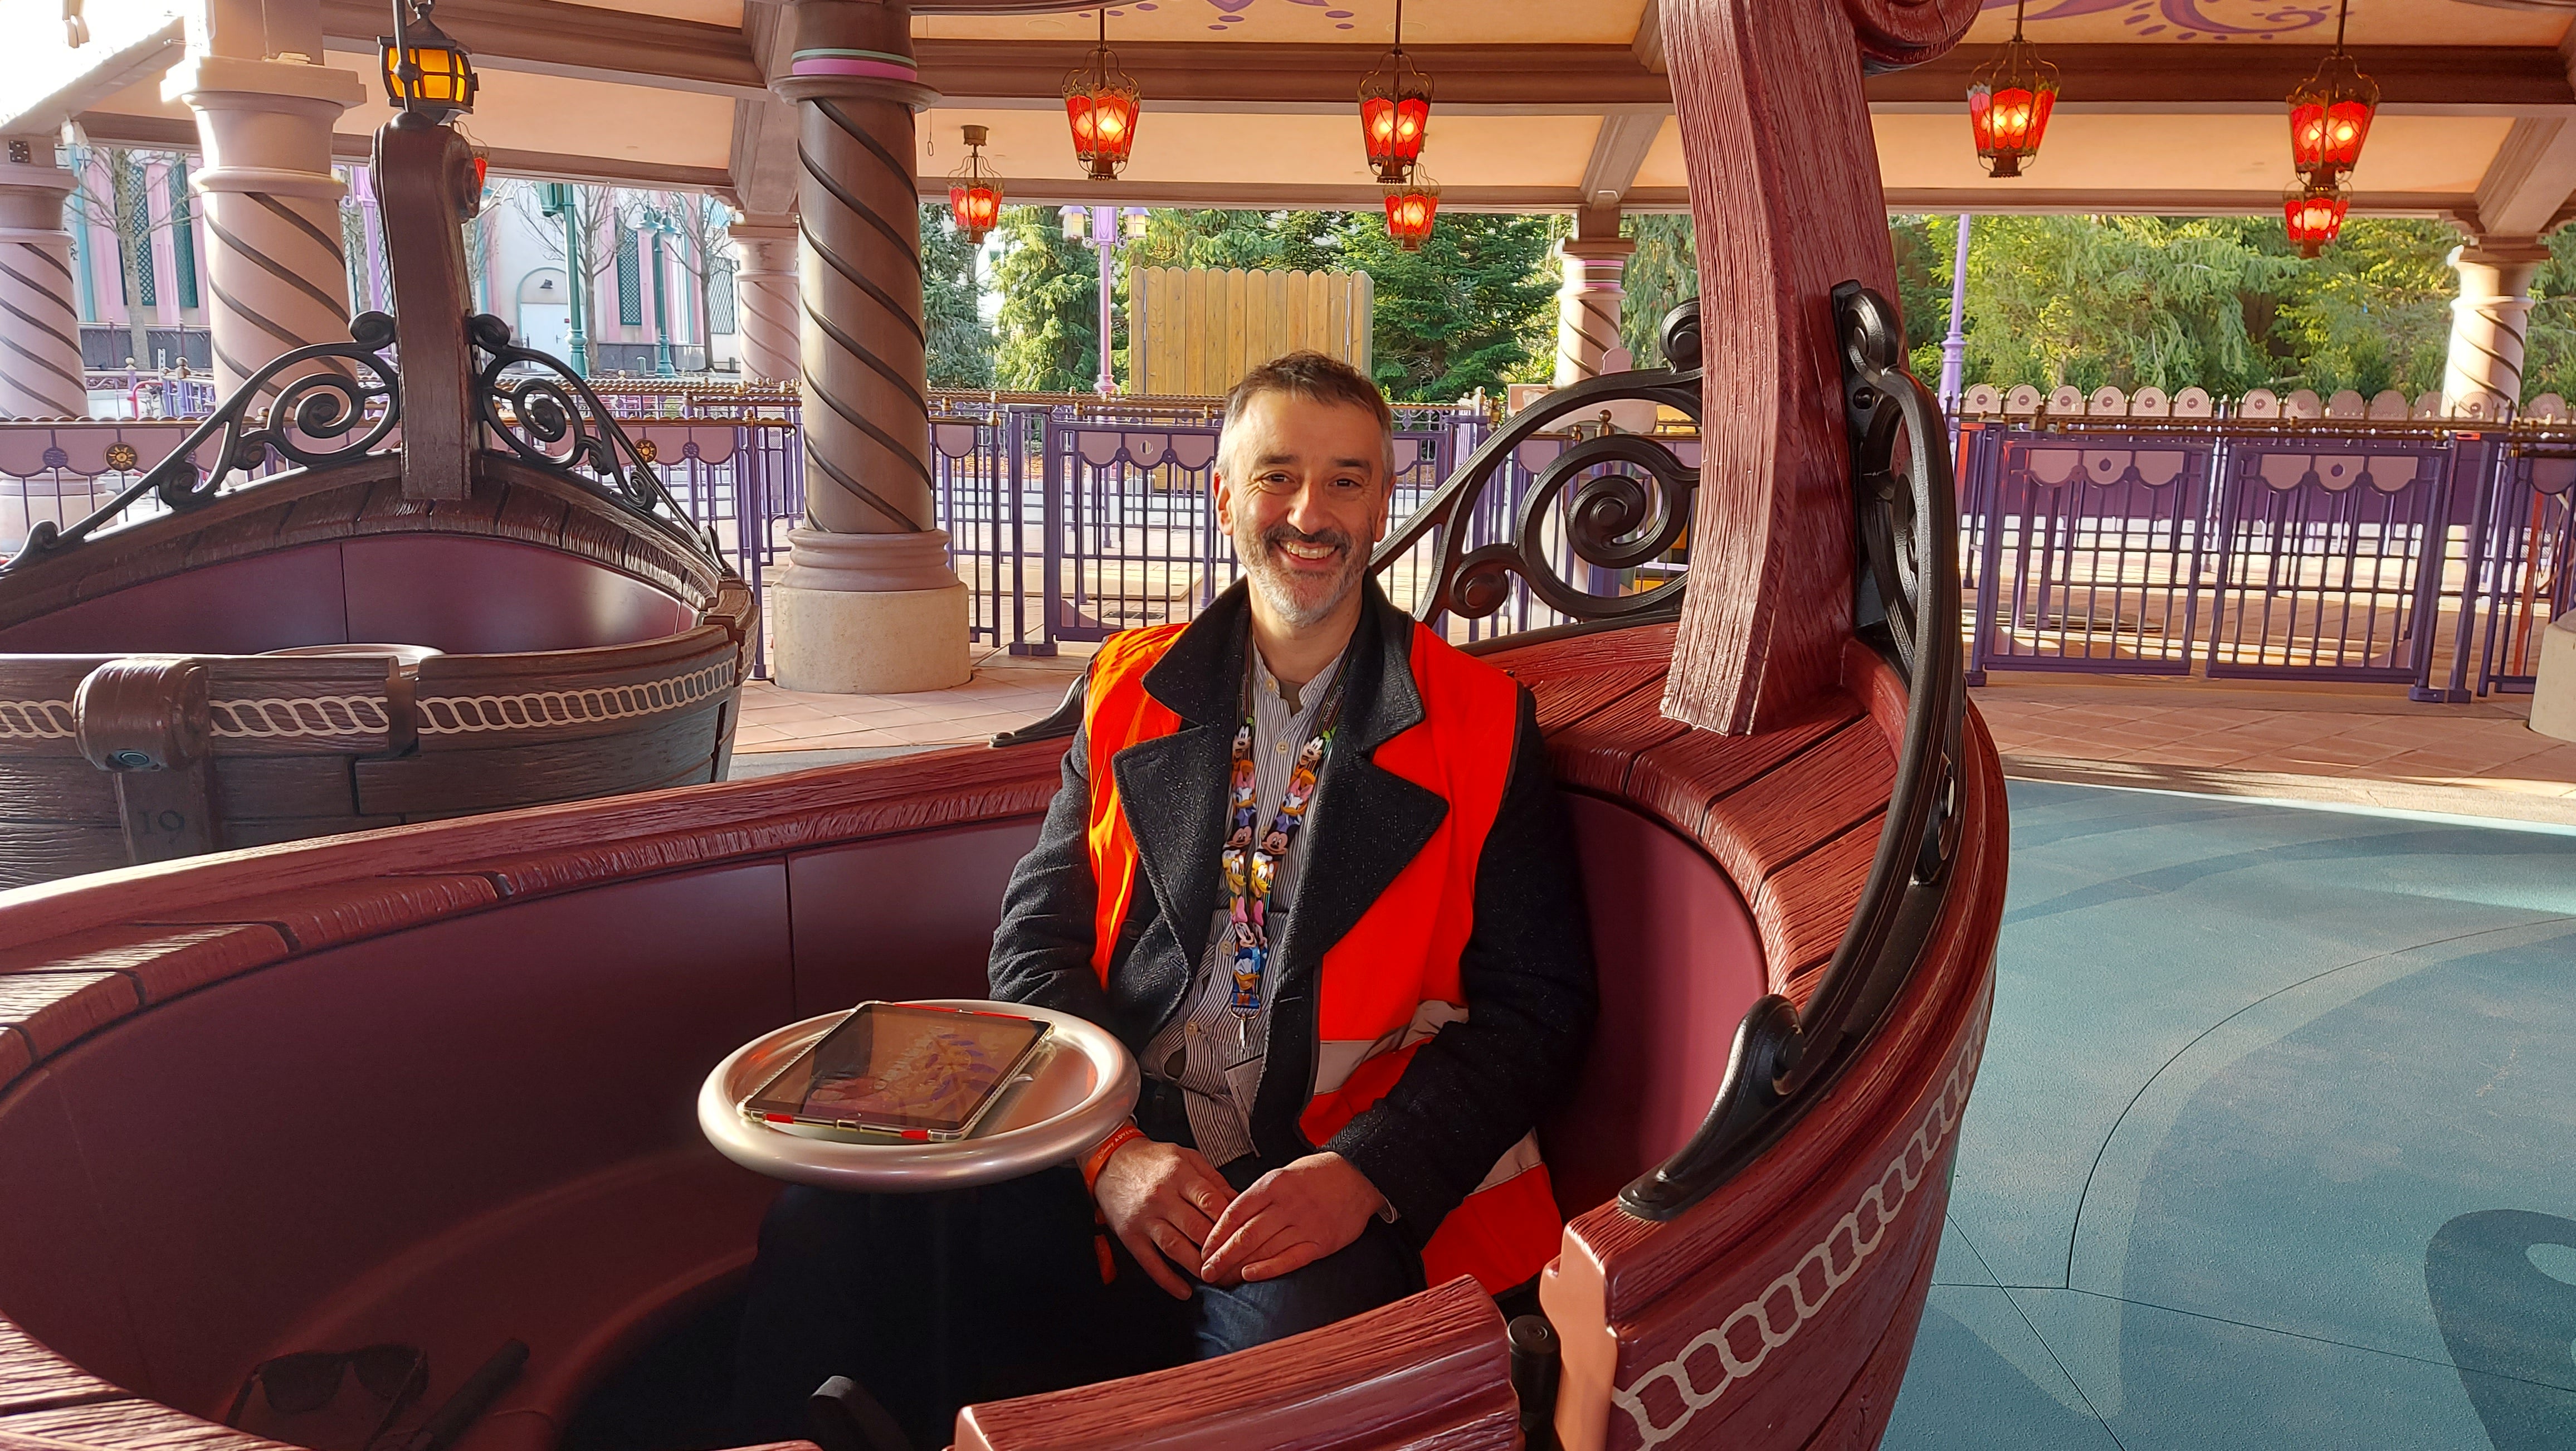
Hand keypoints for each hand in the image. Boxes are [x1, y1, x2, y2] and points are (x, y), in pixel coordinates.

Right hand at [1092, 1137, 1237, 1298]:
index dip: (1231, 1223)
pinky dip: (1168, 1280)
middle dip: (1219, 1250)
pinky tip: (1184, 1291)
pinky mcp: (1129, 1235)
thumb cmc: (1153, 1161)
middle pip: (1197, 1228)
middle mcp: (1162, 1197)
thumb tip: (1239, 1203)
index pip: (1212, 1203)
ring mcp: (1144, 1218)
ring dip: (1198, 1266)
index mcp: (1180, 1174)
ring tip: (1216, 1278)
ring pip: (1176, 1247)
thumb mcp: (1186, 1158)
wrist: (1110, 1160)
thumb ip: (1213, 1180)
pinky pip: (1150, 1262)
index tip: (1244, 1236)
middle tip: (1236, 1264)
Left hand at [1197, 1152, 1386, 1286]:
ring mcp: (1304, 1224)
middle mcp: (1286, 1204)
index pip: (1234, 1213)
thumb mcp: (1283, 1175)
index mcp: (1272, 1185)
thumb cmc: (1316, 1175)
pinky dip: (1268, 1269)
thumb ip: (1258, 1197)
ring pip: (1264, 1249)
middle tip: (1204, 1272)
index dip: (1215, 1235)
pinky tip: (1249, 1276)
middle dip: (1221, 1256)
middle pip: (1245, 1235)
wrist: (1359, 1175)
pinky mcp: (1321, 1242)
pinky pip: (1290, 1258)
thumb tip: (1229, 1222)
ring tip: (1221, 1279)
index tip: (1202, 1250)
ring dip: (1238, 1266)